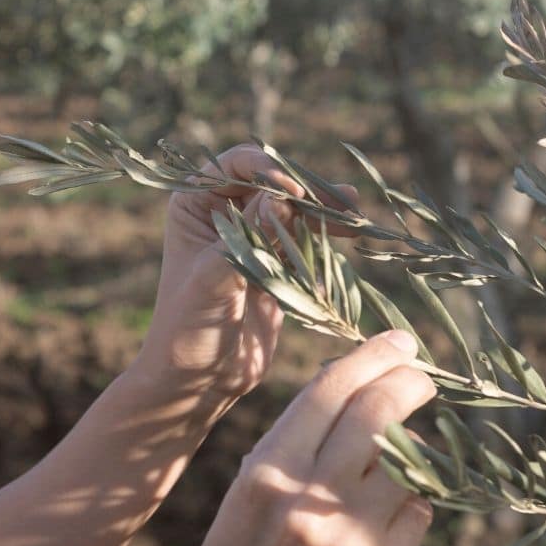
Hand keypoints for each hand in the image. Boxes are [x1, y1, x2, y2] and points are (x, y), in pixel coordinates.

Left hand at [136, 144, 357, 398]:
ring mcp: (255, 238)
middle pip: (275, 184)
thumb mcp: (215, 279)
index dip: (269, 171)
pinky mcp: (278, 265)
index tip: (295, 193)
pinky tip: (351, 236)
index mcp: (196, 205)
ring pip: (297, 211)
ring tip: (355, 215)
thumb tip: (284, 197)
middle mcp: (225, 214)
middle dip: (310, 190)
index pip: (237, 165)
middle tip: (345, 200)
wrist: (199, 380)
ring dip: (326, 211)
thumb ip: (249, 237)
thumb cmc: (189, 330)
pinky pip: (306, 240)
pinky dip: (328, 238)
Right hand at [175, 331, 435, 545]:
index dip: (372, 356)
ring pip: (409, 463)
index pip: (331, 390)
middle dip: (410, 384)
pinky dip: (413, 504)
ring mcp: (346, 540)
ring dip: (413, 451)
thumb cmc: (245, 545)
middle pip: (378, 415)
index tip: (401, 342)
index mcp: (269, 468)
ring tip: (399, 458)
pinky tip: (390, 516)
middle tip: (423, 378)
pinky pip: (419, 514)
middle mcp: (307, 500)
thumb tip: (371, 380)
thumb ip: (306, 435)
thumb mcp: (258, 479)